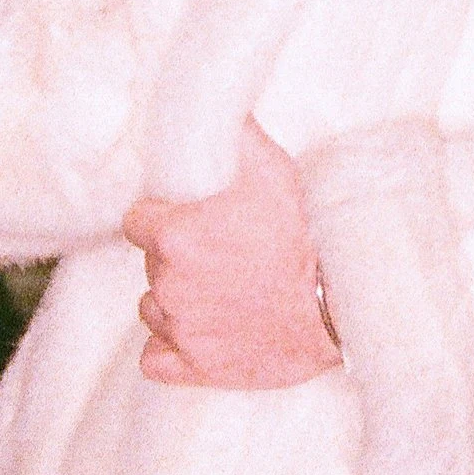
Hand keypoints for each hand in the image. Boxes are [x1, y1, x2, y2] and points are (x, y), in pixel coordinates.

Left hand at [122, 116, 342, 387]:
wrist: (337, 300)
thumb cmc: (303, 230)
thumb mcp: (268, 164)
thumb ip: (228, 132)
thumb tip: (208, 105)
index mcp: (173, 237)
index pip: (136, 221)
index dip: (162, 214)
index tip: (188, 215)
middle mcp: (169, 286)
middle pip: (151, 264)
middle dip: (177, 255)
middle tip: (220, 248)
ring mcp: (182, 331)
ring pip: (154, 308)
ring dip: (177, 298)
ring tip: (219, 287)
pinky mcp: (195, 369)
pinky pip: (155, 359)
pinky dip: (171, 347)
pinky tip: (199, 329)